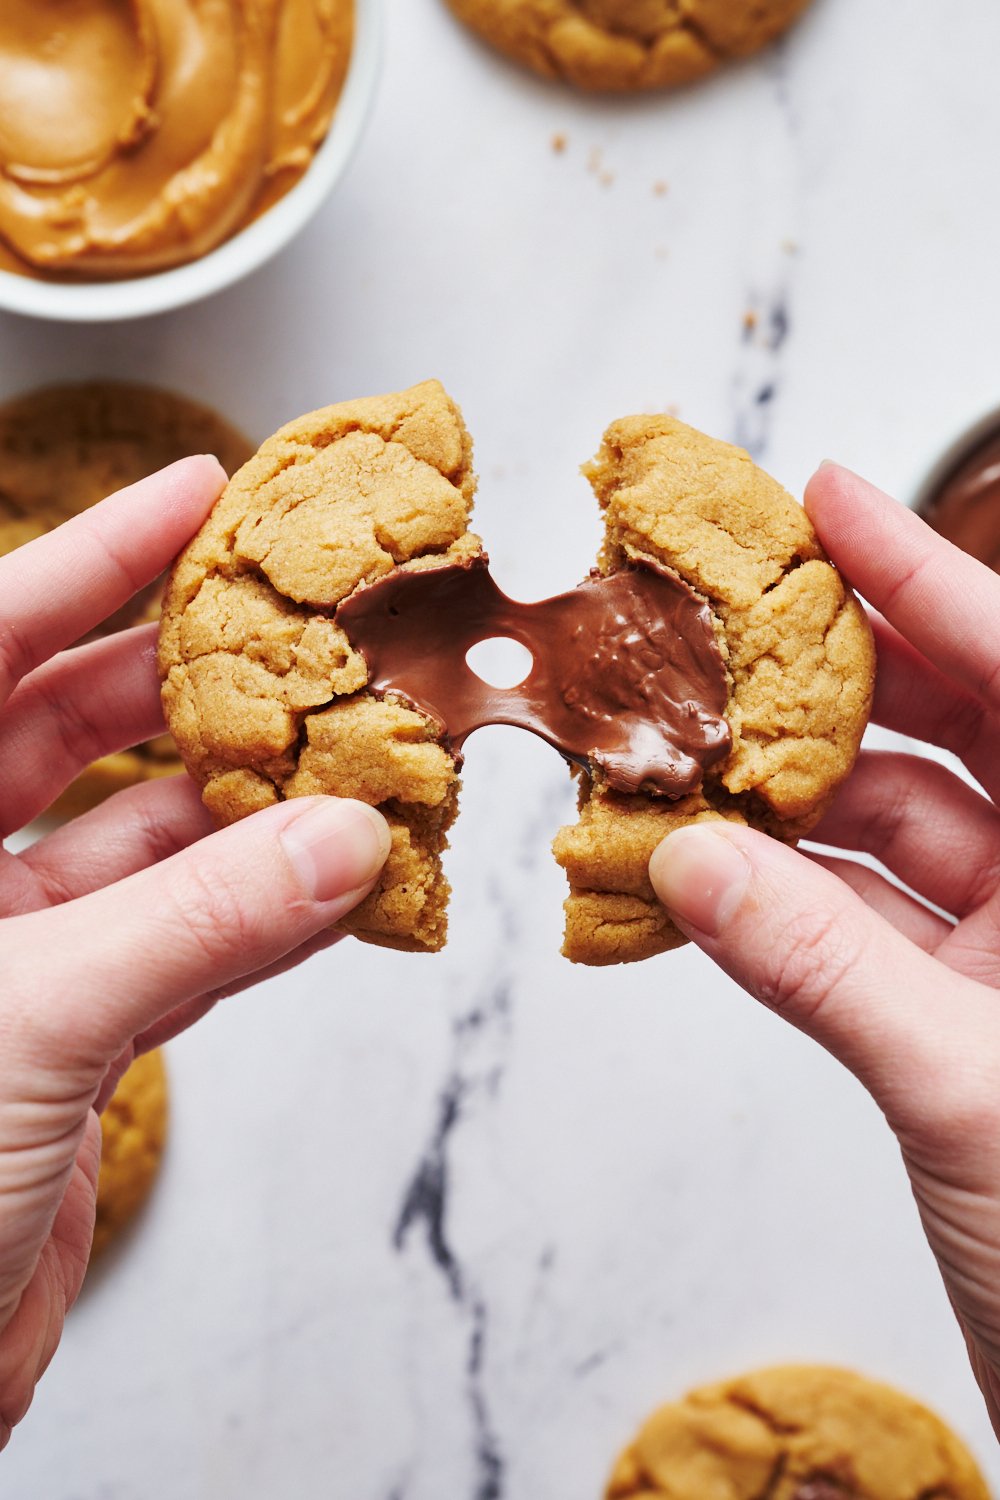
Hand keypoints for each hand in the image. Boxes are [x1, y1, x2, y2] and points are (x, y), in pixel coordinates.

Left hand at [0, 458, 389, 1446]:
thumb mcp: (33, 1023)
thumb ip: (198, 924)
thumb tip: (339, 841)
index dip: (84, 562)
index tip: (188, 497)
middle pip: (64, 730)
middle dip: (185, 676)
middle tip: (295, 624)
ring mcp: (6, 956)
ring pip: (138, 841)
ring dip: (246, 808)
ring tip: (348, 757)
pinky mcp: (65, 1035)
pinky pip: (175, 939)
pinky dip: (254, 912)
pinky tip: (332, 878)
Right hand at [649, 462, 999, 1434]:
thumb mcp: (963, 1091)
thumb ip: (819, 967)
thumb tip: (693, 866)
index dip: (929, 579)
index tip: (834, 501)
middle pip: (960, 735)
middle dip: (837, 676)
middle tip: (729, 619)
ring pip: (894, 835)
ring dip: (782, 804)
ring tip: (681, 756)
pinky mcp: (963, 1022)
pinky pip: (857, 929)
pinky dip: (778, 905)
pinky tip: (702, 876)